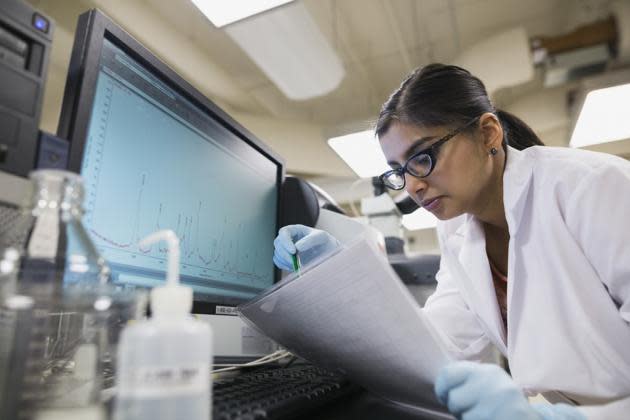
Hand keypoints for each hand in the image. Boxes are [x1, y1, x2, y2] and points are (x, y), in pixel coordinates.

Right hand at [273, 225, 339, 270]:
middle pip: (277, 243)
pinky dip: (284, 265)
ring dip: (285, 260)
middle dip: (284, 253)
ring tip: (297, 265)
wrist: (329, 254)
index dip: (285, 241)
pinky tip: (294, 267)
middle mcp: (289, 239)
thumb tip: (297, 247)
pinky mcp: (287, 259)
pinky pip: (278, 261)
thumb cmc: (326, 242)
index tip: (293, 251)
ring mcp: (287, 249)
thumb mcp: (321, 237)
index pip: (284, 232)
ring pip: (277, 253)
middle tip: (294, 262)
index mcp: (296, 230)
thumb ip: (310, 240)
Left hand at [435, 361, 584, 419]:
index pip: (448, 374)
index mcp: (488, 372)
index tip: (445, 395)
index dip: (442, 388)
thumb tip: (440, 384)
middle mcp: (494, 386)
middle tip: (474, 409)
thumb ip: (466, 379)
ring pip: (463, 416)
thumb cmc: (501, 403)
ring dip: (468, 418)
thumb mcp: (488, 383)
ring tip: (485, 415)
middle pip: (454, 399)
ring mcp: (499, 406)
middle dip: (458, 408)